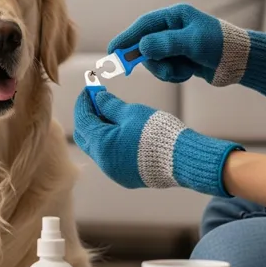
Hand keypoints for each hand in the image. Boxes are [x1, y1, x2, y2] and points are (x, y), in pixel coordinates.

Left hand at [73, 89, 242, 196]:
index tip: (89, 89)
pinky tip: (120, 130)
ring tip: (110, 113)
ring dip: (100, 130)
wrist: (182, 159)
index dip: (84, 102)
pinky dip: (110, 142)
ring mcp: (114, 172)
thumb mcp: (131, 112)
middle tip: (96, 100)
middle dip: (88, 116)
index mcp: (101, 145)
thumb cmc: (157, 133)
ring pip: (98, 148)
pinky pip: (111, 157)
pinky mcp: (126, 177)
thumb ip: (110, 105)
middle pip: (86, 136)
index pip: (83, 120)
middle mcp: (103, 162)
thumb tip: (97, 98)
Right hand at [108, 3, 265, 96]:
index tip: (113, 51)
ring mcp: (176, 45)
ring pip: (155, 60)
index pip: (143, 25)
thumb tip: (142, 47)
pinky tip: (189, 73)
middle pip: (146, 45)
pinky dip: (174, 74)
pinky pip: (166, 69)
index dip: (126, 37)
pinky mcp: (181, 59)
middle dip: (151, 60)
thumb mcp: (192, 43)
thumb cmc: (221, 46)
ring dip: (165, 70)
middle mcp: (173, 28)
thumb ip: (165, 43)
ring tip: (183, 71)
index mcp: (175, 16)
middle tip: (154, 70)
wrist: (242, 62)